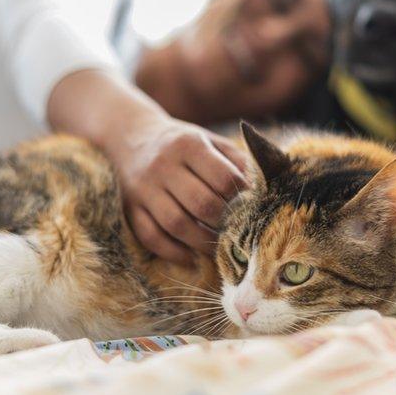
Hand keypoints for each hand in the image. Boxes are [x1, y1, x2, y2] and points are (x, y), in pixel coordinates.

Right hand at [47, 69, 248, 264]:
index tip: (250, 208)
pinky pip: (150, 236)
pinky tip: (190, 257)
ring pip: (176, 224)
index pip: (223, 178)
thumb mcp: (209, 141)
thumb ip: (237, 161)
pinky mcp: (129, 207)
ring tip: (217, 248)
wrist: (131, 137)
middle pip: (202, 204)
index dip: (241, 198)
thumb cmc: (181, 144)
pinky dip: (172, 252)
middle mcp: (163, 165)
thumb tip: (265, 188)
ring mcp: (143, 188)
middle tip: (236, 232)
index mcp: (188, 145)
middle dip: (224, 223)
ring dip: (201, 242)